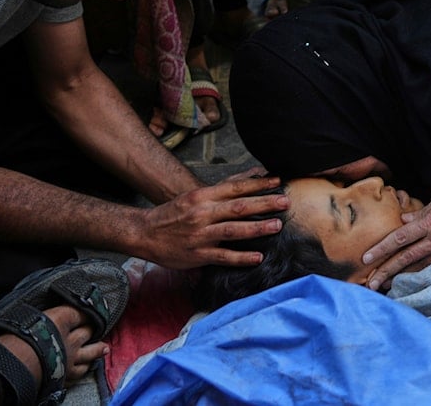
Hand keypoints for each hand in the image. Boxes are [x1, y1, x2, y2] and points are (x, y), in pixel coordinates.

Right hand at [139, 175, 287, 268]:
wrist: (145, 233)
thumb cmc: (174, 213)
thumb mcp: (197, 195)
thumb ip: (226, 186)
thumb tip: (254, 173)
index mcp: (203, 196)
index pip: (235, 188)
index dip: (258, 185)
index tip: (277, 182)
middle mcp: (203, 213)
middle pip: (238, 207)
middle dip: (264, 204)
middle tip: (285, 202)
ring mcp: (201, 235)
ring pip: (233, 230)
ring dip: (257, 228)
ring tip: (276, 226)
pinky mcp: (198, 254)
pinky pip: (223, 256)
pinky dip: (241, 257)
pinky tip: (258, 257)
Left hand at [361, 185, 430, 290]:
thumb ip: (423, 211)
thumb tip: (405, 220)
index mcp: (430, 223)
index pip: (399, 238)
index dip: (381, 249)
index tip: (366, 259)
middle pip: (406, 259)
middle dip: (386, 272)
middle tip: (370, 284)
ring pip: (421, 269)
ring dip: (403, 279)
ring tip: (387, 289)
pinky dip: (425, 278)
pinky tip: (415, 286)